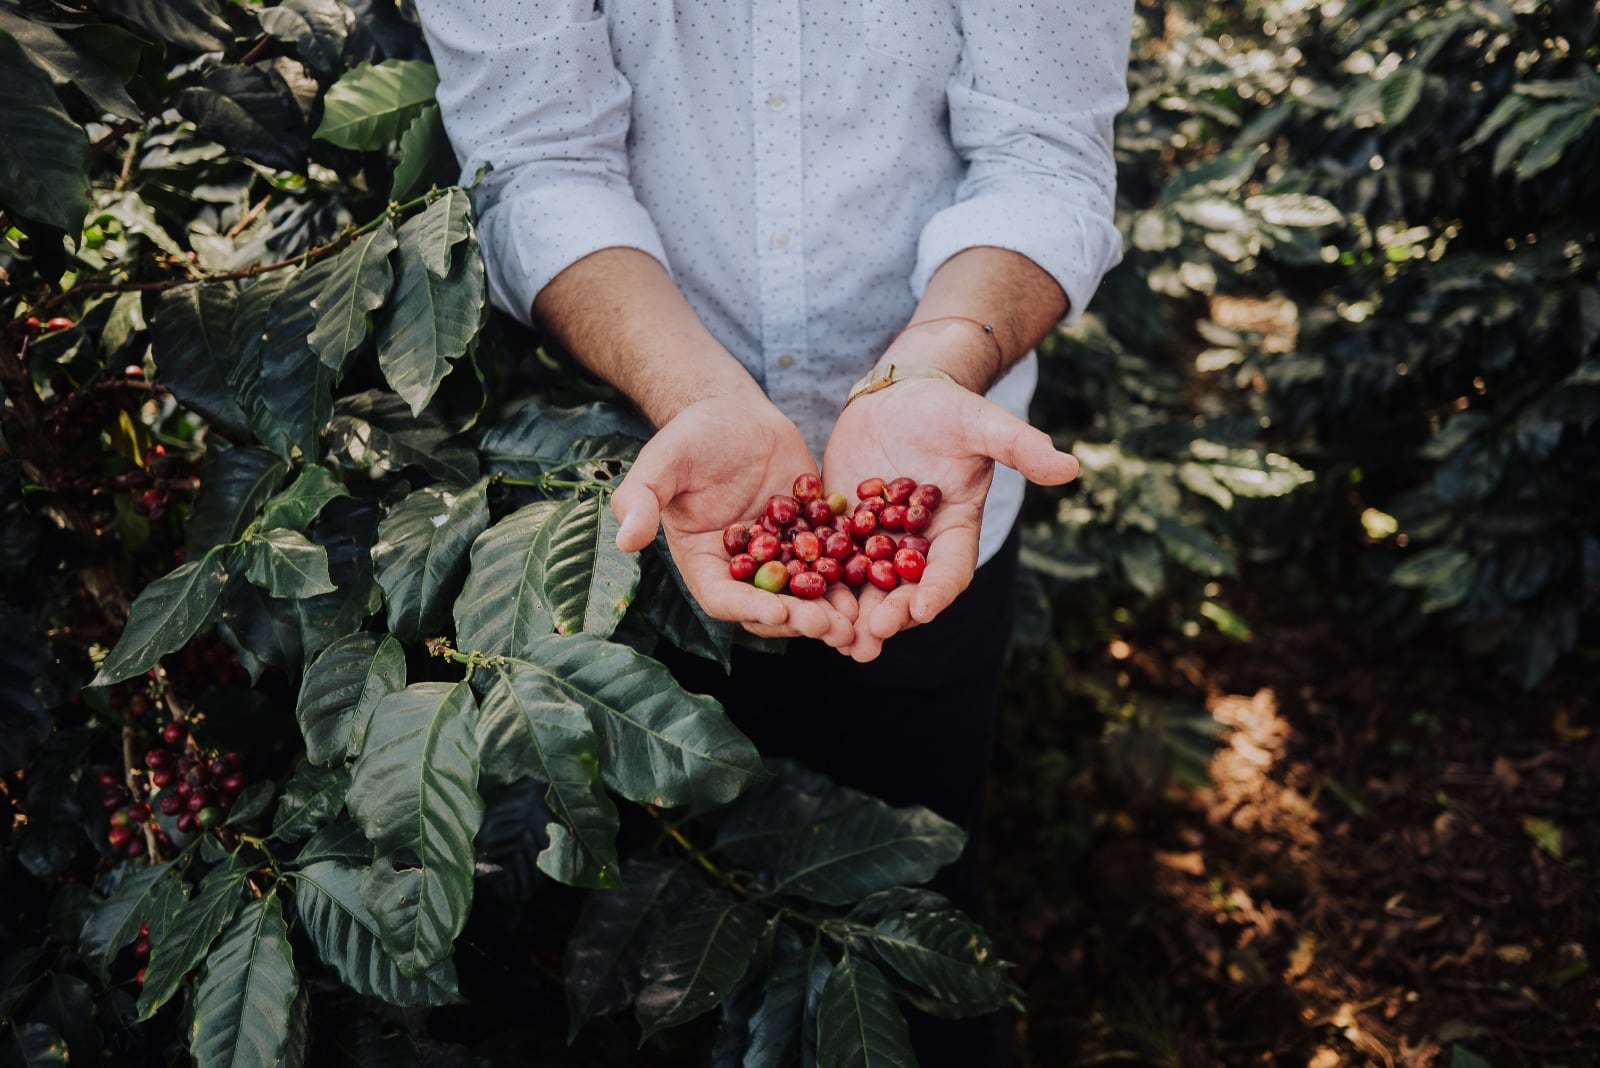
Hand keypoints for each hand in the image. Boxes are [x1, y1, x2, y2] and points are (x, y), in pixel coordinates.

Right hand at [611, 396, 857, 646]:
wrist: (735, 414)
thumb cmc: (691, 436)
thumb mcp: (662, 462)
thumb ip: (640, 499)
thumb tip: (624, 540)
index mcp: (704, 562)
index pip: (724, 598)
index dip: (750, 610)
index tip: (779, 613)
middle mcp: (742, 570)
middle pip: (771, 608)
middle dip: (801, 620)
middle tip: (832, 627)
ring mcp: (780, 557)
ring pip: (807, 595)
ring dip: (833, 612)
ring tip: (859, 622)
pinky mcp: (811, 540)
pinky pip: (834, 565)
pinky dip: (854, 579)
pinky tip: (878, 584)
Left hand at [821, 378, 1078, 660]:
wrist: (899, 396)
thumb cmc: (947, 409)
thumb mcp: (983, 424)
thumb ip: (1021, 447)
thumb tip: (1070, 468)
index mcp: (955, 530)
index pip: (951, 571)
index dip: (937, 592)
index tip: (920, 610)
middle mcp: (918, 546)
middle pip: (905, 592)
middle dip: (888, 617)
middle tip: (869, 638)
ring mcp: (878, 542)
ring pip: (865, 588)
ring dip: (851, 616)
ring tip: (836, 640)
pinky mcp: (842, 531)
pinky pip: (828, 563)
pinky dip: (815, 585)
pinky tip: (794, 604)